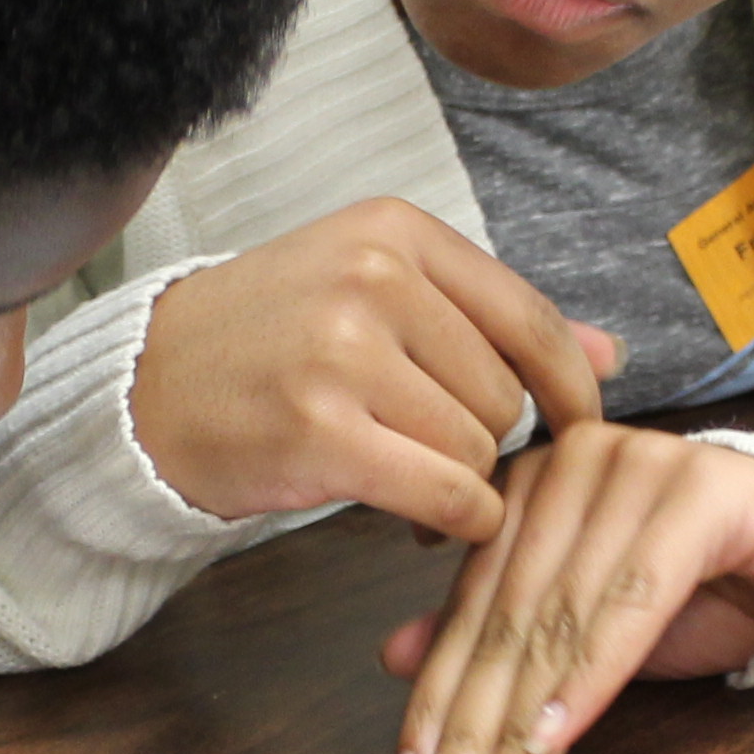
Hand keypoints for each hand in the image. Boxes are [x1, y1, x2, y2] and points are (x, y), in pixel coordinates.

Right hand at [132, 200, 618, 541]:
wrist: (143, 389)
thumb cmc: (265, 343)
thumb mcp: (372, 293)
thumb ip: (490, 320)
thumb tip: (610, 350)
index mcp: (394, 232)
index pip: (528, 317)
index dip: (571, 386)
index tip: (579, 426)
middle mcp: (373, 278)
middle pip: (503, 393)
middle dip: (483, 439)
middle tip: (427, 451)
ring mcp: (344, 353)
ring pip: (477, 448)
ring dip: (458, 483)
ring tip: (401, 476)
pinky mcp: (321, 432)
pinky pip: (445, 495)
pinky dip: (450, 520)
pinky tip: (416, 519)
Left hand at [383, 427, 753, 753]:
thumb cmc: (700, 585)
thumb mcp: (586, 626)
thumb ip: (497, 635)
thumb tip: (393, 660)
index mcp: (532, 481)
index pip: (471, 609)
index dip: (435, 703)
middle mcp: (574, 463)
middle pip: (506, 619)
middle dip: (468, 732)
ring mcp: (636, 469)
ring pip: (558, 620)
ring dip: (517, 728)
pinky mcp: (700, 496)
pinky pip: (629, 604)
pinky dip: (586, 680)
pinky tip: (549, 738)